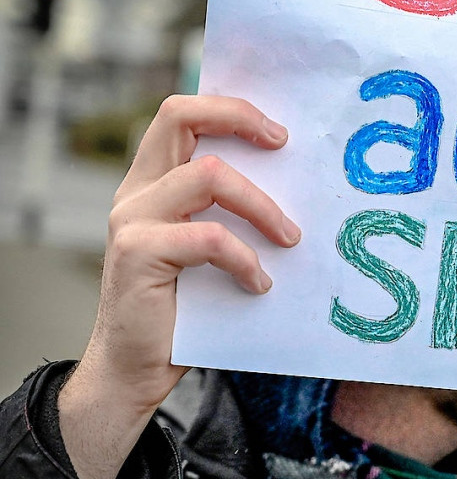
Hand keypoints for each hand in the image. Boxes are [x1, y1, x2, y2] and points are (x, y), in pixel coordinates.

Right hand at [57, 95, 300, 478]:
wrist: (136, 371)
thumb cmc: (187, 309)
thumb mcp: (212, 250)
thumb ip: (233, 213)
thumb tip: (302, 183)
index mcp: (153, 181)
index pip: (181, 113)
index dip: (230, 107)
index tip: (279, 131)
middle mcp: (136, 190)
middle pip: (178, 115)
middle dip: (238, 117)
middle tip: (284, 144)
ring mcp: (132, 218)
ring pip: (207, 176)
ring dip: (262, 206)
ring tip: (290, 239)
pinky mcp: (137, 252)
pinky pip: (209, 238)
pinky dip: (245, 259)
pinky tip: (260, 284)